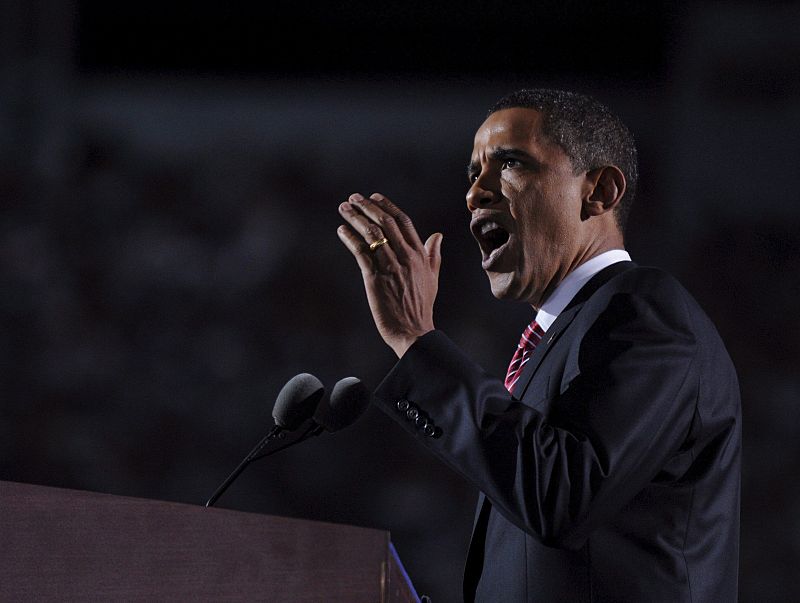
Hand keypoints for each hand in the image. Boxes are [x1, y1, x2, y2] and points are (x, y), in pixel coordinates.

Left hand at [337, 192, 442, 357]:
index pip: (403, 221)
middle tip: (353, 198)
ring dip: (356, 218)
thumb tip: (437, 235)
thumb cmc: (421, 306)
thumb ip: (433, 254)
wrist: (414, 331)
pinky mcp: (375, 278)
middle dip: (367, 207)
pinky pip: (361, 252)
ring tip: (344, 208)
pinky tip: (341, 231)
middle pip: (385, 223)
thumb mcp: (432, 277)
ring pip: (372, 234)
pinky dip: (350, 239)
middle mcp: (406, 257)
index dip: (387, 206)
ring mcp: (390, 267)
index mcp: (419, 255)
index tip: (374, 197)